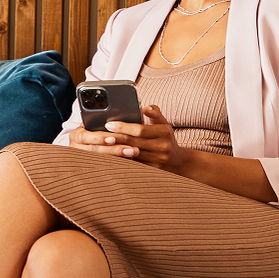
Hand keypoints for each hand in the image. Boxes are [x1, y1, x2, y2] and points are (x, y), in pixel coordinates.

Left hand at [69, 105, 184, 171]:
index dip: (123, 127)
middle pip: (133, 142)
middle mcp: (162, 147)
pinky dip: (121, 159)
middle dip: (115, 137)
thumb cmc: (166, 139)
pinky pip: (133, 164)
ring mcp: (157, 160)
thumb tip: (145, 107)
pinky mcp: (152, 170)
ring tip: (102, 143)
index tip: (109, 124)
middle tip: (100, 133)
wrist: (178, 161)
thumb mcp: (164, 124)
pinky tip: (110, 154)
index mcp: (164, 132)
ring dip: (115, 149)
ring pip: (131, 154)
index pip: (139, 129)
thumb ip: (154, 114)